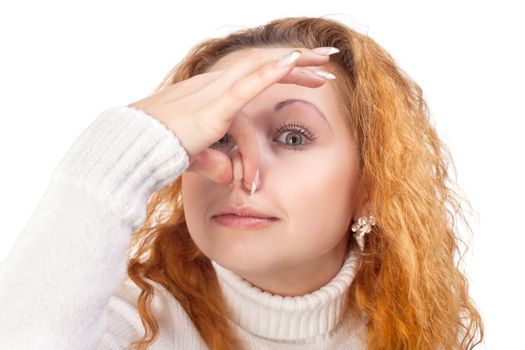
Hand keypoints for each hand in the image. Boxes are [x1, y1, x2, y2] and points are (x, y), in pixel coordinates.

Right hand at [127, 47, 334, 191]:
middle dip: (297, 60)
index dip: (282, 70)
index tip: (308, 72)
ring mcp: (212, 95)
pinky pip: (246, 86)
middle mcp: (213, 87)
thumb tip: (230, 177)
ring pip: (261, 69)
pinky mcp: (212, 110)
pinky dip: (272, 73)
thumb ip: (214, 164)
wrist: (130, 150)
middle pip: (263, 65)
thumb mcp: (193, 158)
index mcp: (210, 94)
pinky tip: (295, 62)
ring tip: (326, 61)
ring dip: (296, 63)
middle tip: (327, 59)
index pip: (252, 74)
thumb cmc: (154, 153)